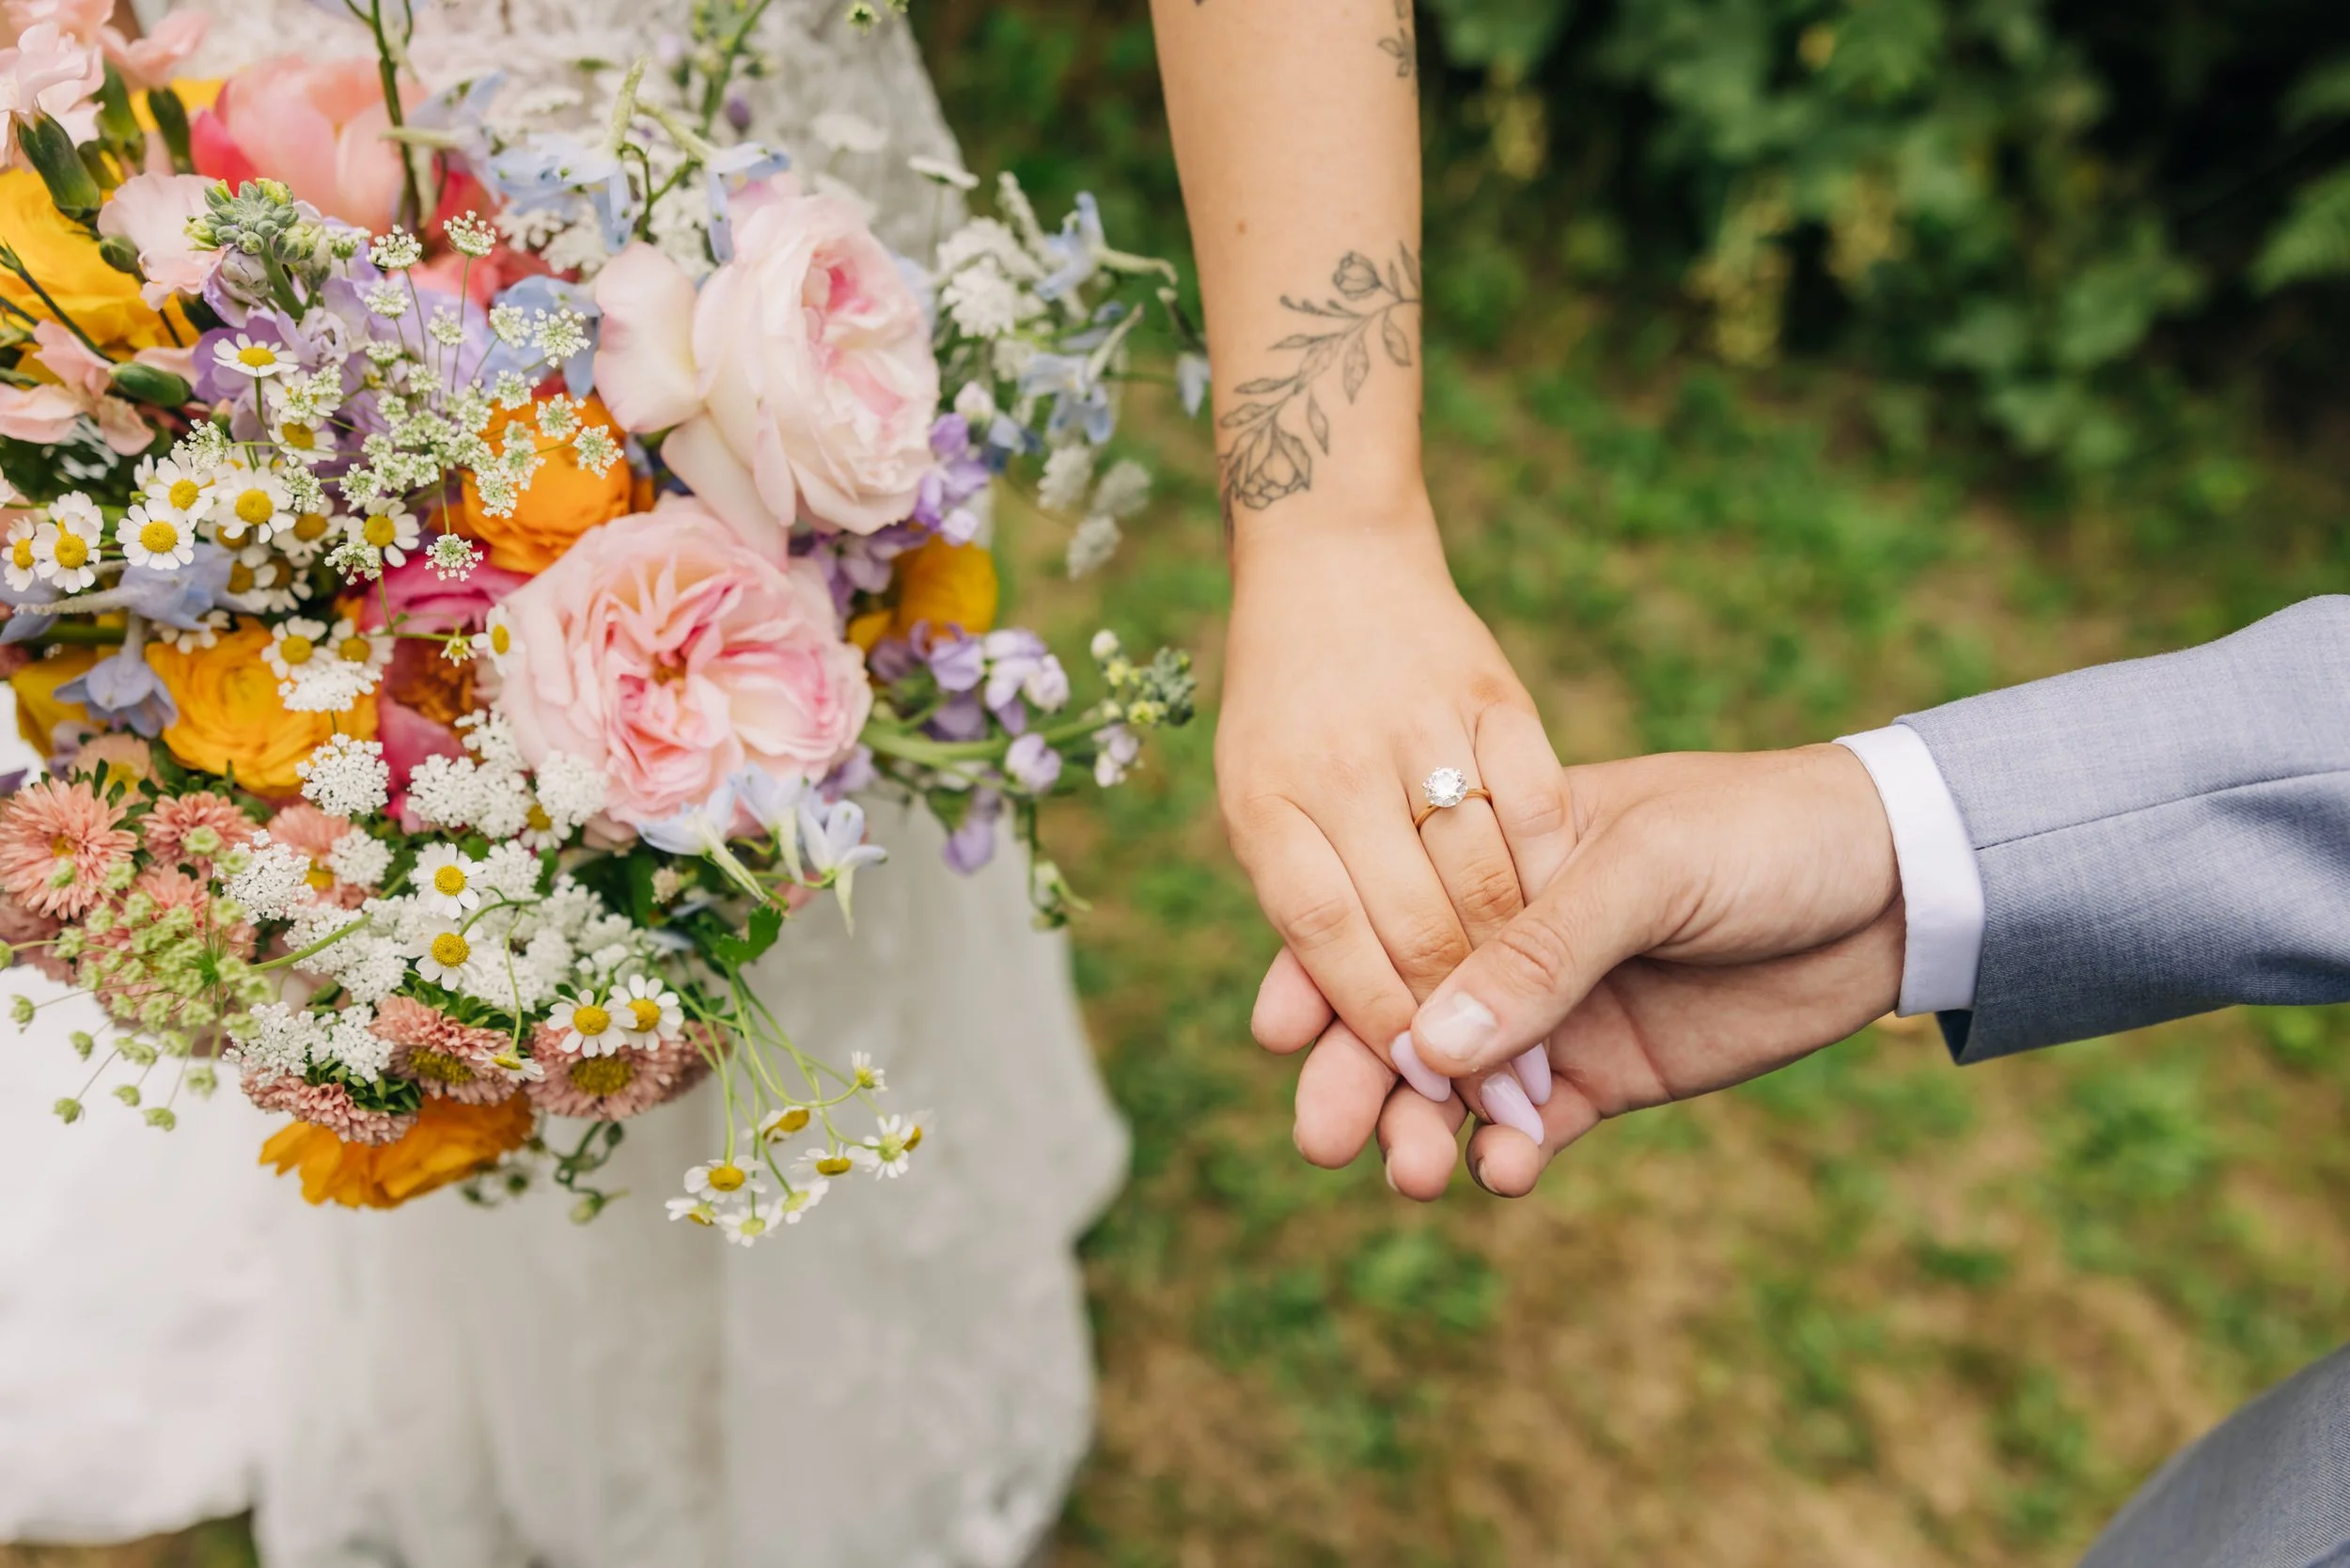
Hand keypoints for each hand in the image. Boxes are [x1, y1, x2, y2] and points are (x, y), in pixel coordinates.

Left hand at [1219, 491, 1575, 1130]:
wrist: (1330, 553)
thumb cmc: (1285, 701)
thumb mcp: (1262, 796)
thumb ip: (1311, 904)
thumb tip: (1314, 1037)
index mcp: (1265, 801)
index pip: (1324, 938)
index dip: (1373, 1022)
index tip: (1412, 1083)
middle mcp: (1336, 765)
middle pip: (1406, 925)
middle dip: (1451, 1030)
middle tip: (1485, 1102)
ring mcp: (1420, 726)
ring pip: (1479, 879)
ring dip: (1516, 978)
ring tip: (1539, 1052)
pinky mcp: (1495, 693)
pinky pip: (1536, 807)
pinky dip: (1553, 879)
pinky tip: (1572, 936)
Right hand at [1260, 744, 1906, 1198]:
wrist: (1895, 883)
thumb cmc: (1758, 833)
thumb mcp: (1644, 867)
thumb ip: (1537, 952)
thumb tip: (1424, 1045)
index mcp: (1493, 854)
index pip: (1382, 913)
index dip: (1319, 973)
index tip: (1276, 1033)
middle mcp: (1507, 939)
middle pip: (1399, 1015)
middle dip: (1354, 1076)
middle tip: (1322, 1138)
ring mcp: (1556, 1014)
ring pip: (1456, 1086)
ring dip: (1421, 1131)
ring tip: (1415, 1175)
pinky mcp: (1608, 1077)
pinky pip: (1529, 1131)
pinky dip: (1503, 1160)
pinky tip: (1498, 1177)